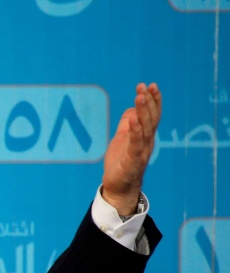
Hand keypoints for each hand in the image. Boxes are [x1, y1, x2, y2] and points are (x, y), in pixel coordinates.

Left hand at [101, 83, 161, 215]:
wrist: (119, 187)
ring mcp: (141, 151)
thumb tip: (131, 108)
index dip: (152, 100)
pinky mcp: (133, 160)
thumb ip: (127, 124)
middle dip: (149, 101)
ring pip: (145, 128)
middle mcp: (147, 142)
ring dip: (143, 112)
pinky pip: (135, 144)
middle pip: (151, 118)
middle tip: (145, 86)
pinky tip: (132, 120)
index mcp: (145, 136)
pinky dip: (135, 131)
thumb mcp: (122, 139)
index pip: (152, 115)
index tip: (149, 85)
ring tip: (140, 96)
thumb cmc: (121, 163)